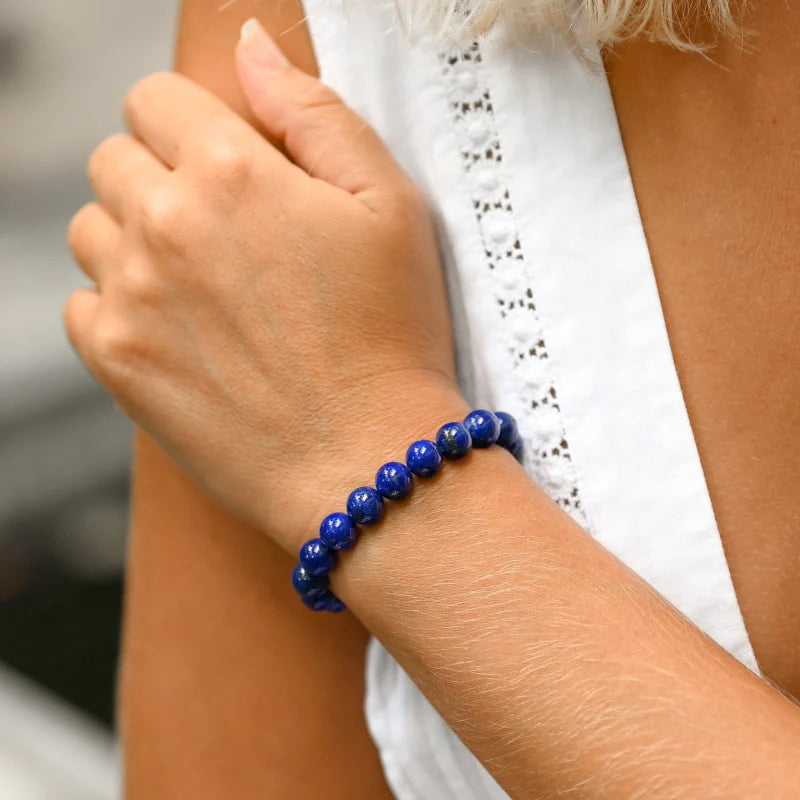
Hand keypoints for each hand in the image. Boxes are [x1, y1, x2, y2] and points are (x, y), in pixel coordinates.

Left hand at [65, 18, 465, 551]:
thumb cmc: (393, 338)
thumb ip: (314, 113)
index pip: (156, 101)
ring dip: (137, 242)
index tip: (228, 167)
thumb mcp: (391, 206)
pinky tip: (183, 334)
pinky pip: (82, 304)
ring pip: (92, 230)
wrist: (367, 460)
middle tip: (226, 236)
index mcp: (231, 172)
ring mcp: (131, 297)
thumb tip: (249, 49)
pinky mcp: (117, 363)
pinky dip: (120, 309)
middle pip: (115, 160)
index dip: (194, 128)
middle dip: (163, 180)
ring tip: (205, 289)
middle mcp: (165, 224)